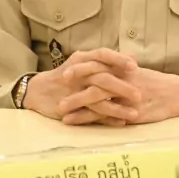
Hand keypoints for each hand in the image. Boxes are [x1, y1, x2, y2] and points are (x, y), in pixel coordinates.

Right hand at [23, 49, 140, 125]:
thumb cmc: (68, 77)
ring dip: (117, 106)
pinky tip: (121, 122)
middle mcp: (78, 72)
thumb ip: (107, 63)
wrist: (38, 91)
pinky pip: (91, 113)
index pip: (102, 55)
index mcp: (82, 59)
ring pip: (97, 97)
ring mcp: (73, 90)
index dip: (118, 60)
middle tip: (139, 95)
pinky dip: (107, 118)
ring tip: (135, 113)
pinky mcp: (70, 107)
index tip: (135, 66)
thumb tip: (133, 57)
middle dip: (121, 86)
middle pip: (101, 77)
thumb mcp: (85, 64)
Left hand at [59, 65, 178, 125]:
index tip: (65, 70)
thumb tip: (102, 66)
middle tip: (57, 84)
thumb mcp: (135, 73)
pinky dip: (86, 118)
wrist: (175, 94)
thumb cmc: (154, 83)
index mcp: (123, 68)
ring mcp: (124, 96)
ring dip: (76, 102)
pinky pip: (103, 115)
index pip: (98, 63)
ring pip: (96, 97)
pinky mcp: (127, 112)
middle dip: (75, 81)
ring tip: (60, 109)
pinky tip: (72, 121)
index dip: (81, 66)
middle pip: (94, 77)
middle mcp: (122, 79)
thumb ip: (118, 70)